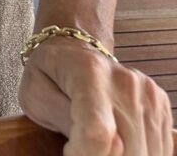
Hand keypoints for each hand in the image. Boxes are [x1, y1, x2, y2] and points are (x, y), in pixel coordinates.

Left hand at [19, 36, 173, 153]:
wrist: (75, 50)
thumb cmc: (50, 73)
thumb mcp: (35, 93)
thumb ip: (61, 120)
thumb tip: (86, 146)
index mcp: (89, 72)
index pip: (98, 134)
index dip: (84, 155)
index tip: (69, 151)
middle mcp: (124, 81)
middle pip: (124, 150)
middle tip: (79, 144)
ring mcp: (147, 93)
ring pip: (143, 153)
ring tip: (93, 141)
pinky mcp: (160, 105)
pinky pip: (156, 148)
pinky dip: (134, 152)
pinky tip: (115, 142)